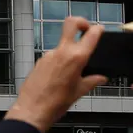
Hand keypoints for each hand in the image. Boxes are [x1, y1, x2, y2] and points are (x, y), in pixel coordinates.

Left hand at [7, 16, 107, 132]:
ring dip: (69, 50)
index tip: (100, 30)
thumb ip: (92, 81)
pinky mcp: (40, 61)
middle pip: (70, 23)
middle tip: (86, 30)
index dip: (97, 29)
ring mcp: (48, 55)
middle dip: (81, 22)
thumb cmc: (55, 103)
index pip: (91, 34)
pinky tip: (60, 75)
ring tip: (72, 69)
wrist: (32, 110)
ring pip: (62, 44)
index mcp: (76, 58)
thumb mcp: (79, 92)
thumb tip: (100, 78)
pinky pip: (53, 55)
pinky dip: (59, 60)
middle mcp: (61, 52)